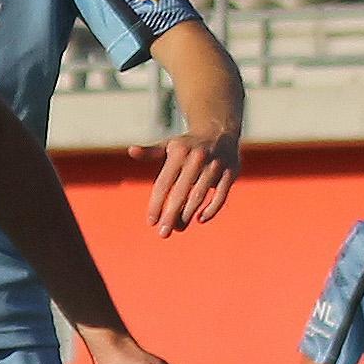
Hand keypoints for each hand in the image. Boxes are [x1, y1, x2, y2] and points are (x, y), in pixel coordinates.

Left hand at [145, 121, 240, 236]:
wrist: (220, 129)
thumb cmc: (188, 144)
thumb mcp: (169, 145)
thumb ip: (150, 152)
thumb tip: (131, 151)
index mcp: (178, 152)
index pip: (164, 183)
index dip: (157, 204)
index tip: (151, 222)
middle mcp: (197, 158)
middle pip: (181, 193)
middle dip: (171, 215)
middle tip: (163, 234)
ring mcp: (216, 165)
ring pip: (200, 196)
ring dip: (188, 215)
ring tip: (178, 228)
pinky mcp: (232, 172)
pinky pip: (221, 195)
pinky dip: (212, 209)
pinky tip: (200, 219)